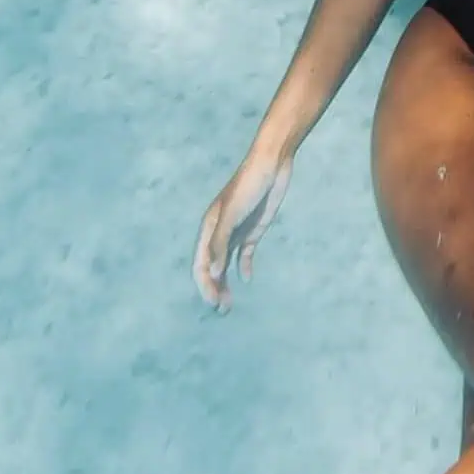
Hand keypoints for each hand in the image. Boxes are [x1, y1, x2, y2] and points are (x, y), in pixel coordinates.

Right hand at [192, 148, 293, 311]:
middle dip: (214, 289)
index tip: (214, 303)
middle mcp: (220, 232)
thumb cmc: (249, 185)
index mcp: (209, 228)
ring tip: (229, 304)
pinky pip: (244, 254)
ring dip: (225, 283)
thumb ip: (220, 243)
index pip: (201, 264)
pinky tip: (246, 279)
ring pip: (226, 264)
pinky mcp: (254, 229)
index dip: (204, 285)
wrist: (272, 163)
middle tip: (223, 311)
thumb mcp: (232, 214)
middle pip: (212, 267)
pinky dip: (243, 267)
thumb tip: (211, 273)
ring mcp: (237, 231)